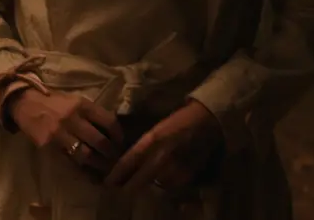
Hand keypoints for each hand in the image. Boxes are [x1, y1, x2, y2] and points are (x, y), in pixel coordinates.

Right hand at [7, 89, 125, 174]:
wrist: (26, 103)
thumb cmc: (54, 102)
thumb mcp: (75, 100)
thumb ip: (91, 113)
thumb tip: (110, 130)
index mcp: (82, 105)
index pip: (108, 121)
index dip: (118, 134)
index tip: (120, 142)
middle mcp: (73, 118)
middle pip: (100, 141)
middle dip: (110, 152)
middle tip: (114, 158)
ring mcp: (60, 133)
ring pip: (86, 154)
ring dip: (98, 163)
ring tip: (104, 167)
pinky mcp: (49, 146)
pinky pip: (68, 160)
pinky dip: (80, 168)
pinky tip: (87, 171)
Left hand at [104, 100, 222, 194]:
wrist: (206, 121)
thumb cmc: (178, 122)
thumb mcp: (156, 130)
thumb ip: (143, 148)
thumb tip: (128, 164)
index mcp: (150, 141)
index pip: (127, 163)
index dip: (115, 176)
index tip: (107, 183)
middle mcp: (160, 156)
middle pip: (136, 182)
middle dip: (126, 189)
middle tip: (119, 191)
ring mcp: (173, 168)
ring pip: (154, 186)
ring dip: (148, 187)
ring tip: (144, 184)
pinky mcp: (186, 176)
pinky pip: (170, 186)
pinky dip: (165, 185)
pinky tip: (165, 180)